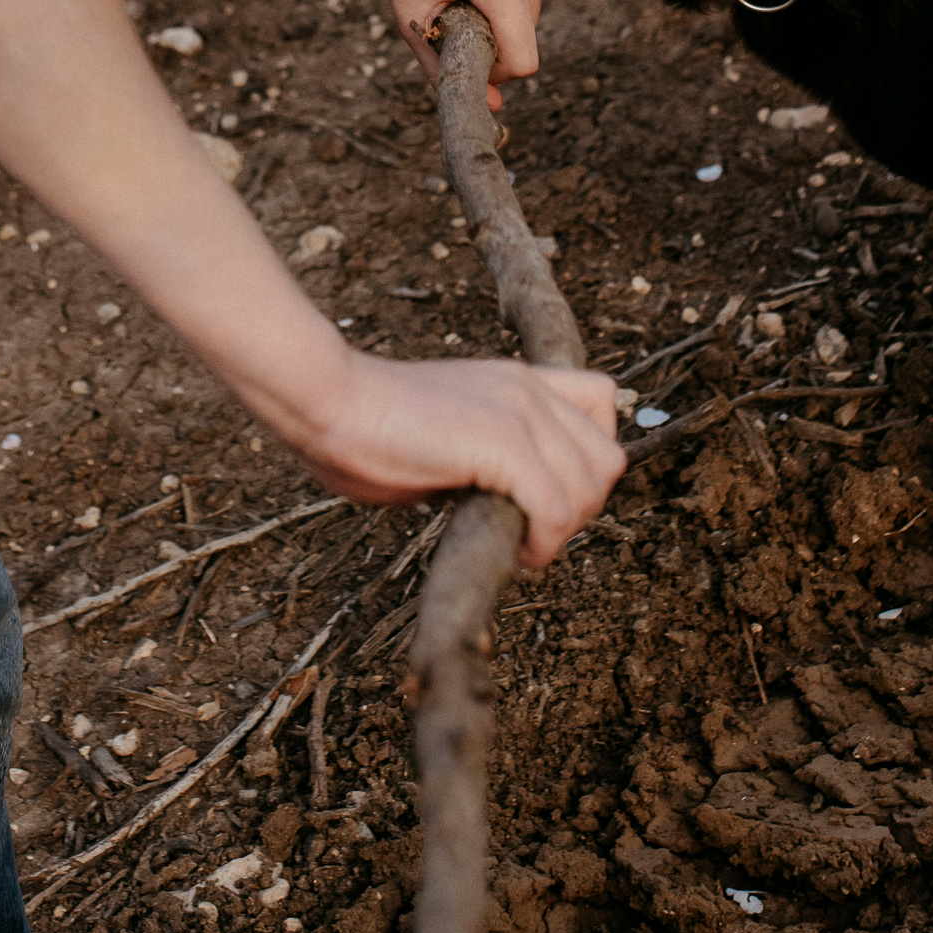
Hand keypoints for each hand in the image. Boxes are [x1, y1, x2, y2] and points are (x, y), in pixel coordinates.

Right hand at [281, 347, 625, 567]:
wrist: (326, 400)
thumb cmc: (361, 428)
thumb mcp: (443, 440)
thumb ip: (479, 462)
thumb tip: (493, 506)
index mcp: (515, 381)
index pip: (600, 406)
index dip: (585, 464)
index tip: (545, 498)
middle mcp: (528, 388)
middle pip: (606, 457)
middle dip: (580, 508)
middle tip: (533, 532)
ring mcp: (520, 411)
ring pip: (592, 483)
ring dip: (566, 528)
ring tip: (525, 544)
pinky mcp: (503, 441)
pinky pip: (558, 505)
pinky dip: (547, 540)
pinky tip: (519, 551)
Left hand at [358, 0, 555, 105]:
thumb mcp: (413, 18)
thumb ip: (448, 68)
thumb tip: (494, 107)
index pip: (525, 60)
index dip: (495, 72)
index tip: (463, 52)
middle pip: (528, 36)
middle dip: (493, 36)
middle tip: (451, 7)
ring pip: (530, 12)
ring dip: (499, 12)